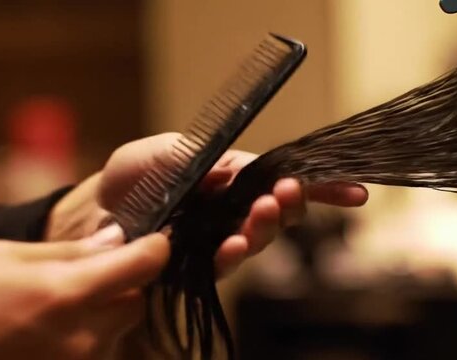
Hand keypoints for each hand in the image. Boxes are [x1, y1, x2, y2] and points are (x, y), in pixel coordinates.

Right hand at [0, 226, 168, 359]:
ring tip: (57, 308)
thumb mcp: (5, 257)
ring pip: (118, 328)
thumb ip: (69, 251)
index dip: (155, 248)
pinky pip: (98, 350)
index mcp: (66, 294)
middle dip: (123, 285)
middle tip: (89, 276)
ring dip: (103, 312)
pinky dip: (87, 336)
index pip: (144, 266)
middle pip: (137, 301)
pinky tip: (50, 332)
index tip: (153, 241)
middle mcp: (83, 336)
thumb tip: (118, 239)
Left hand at [94, 133, 368, 275]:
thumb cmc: (137, 175)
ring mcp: (222, 238)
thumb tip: (237, 166)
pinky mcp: (202, 264)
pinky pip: (225, 263)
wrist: (103, 211)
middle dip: (289, 205)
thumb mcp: (160, 152)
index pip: (284, 179)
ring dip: (264, 229)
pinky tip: (232, 247)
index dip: (323, 187)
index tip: (353, 192)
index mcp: (235, 177)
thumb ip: (196, 156)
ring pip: (259, 238)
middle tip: (284, 195)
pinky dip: (232, 255)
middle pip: (280, 212)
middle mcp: (236, 210)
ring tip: (257, 218)